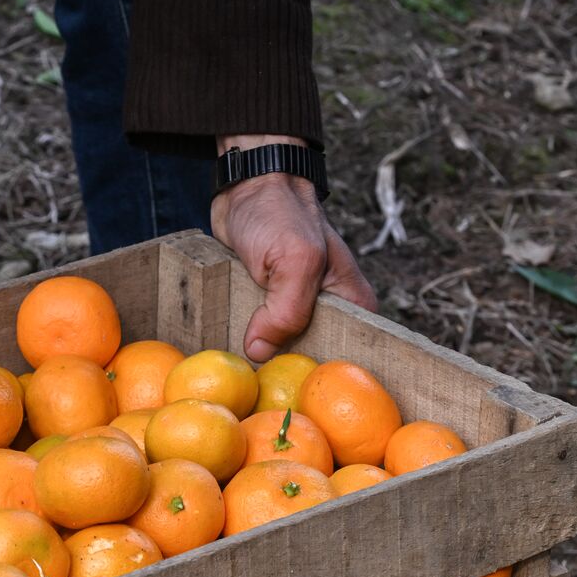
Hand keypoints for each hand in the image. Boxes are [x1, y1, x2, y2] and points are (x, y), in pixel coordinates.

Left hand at [210, 135, 376, 362]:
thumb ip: (287, 309)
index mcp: (351, 305)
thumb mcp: (295, 260)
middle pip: (308, 357)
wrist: (246, 187)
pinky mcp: (261, 307)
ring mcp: (291, 311)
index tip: (295, 389)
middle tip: (257, 383)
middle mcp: (325, 312)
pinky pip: (252, 335)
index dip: (322, 372)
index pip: (346, 355)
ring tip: (237, 372)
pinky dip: (239, 339)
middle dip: (284, 369)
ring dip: (256, 356)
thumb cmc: (281, 214)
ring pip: (276, 349)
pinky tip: (225, 351)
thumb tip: (260, 352)